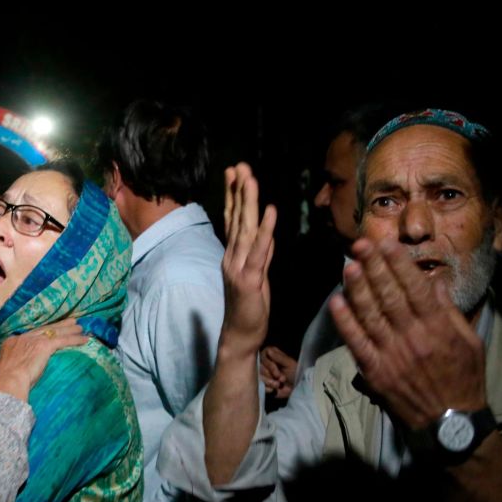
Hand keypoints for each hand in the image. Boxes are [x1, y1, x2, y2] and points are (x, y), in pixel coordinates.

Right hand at [0, 319, 87, 401]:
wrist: (6, 382)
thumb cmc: (1, 382)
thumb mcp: (2, 370)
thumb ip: (11, 367)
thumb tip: (13, 372)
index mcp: (11, 342)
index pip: (30, 335)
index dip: (42, 332)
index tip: (49, 331)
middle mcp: (23, 338)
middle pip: (44, 329)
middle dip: (58, 325)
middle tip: (70, 321)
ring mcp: (33, 340)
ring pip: (55, 331)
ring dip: (69, 329)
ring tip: (80, 327)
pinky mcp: (44, 346)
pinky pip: (63, 340)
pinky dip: (75, 339)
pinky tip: (84, 339)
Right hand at [220, 163, 276, 359]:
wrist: (240, 335)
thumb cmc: (249, 308)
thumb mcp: (257, 276)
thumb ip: (261, 254)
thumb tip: (267, 233)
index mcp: (234, 255)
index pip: (233, 220)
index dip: (233, 196)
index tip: (234, 173)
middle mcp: (232, 256)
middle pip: (235, 218)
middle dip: (238, 190)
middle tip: (239, 165)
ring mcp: (238, 267)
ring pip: (244, 228)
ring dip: (247, 202)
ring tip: (250, 179)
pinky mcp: (248, 279)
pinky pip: (259, 251)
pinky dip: (264, 230)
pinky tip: (269, 211)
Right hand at [260, 345, 297, 398]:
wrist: (296, 387)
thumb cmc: (295, 373)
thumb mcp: (289, 364)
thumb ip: (279, 357)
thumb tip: (269, 351)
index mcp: (270, 353)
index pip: (263, 356)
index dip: (269, 365)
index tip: (278, 373)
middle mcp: (264, 361)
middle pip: (259, 367)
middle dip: (270, 375)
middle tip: (281, 379)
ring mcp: (261, 371)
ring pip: (258, 376)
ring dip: (269, 382)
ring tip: (278, 385)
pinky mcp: (260, 381)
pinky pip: (259, 384)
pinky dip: (267, 388)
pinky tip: (273, 389)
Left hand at [329, 237, 486, 429]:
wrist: (449, 423)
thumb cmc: (463, 378)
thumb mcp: (469, 342)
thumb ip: (450, 312)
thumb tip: (436, 282)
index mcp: (438, 328)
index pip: (416, 288)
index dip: (399, 264)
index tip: (386, 244)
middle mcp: (414, 338)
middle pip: (390, 296)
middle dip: (373, 268)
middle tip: (360, 245)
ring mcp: (392, 355)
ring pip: (371, 315)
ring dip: (357, 288)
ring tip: (348, 265)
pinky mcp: (375, 372)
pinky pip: (356, 343)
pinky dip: (345, 322)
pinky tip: (336, 302)